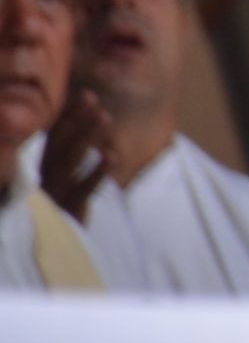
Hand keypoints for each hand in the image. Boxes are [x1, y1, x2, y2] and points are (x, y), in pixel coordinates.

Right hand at [39, 87, 117, 221]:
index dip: (69, 116)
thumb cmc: (62, 204)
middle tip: (97, 101)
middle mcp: (44, 178)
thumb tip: (84, 119)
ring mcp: (54, 194)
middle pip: (59, 145)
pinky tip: (113, 156)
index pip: (53, 137)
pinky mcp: (68, 211)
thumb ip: (66, 151)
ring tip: (107, 118)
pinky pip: (83, 190)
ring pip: (70, 163)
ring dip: (88, 139)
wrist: (55, 247)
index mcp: (41, 167)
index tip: (87, 95)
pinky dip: (97, 172)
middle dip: (78, 122)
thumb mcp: (62, 177)